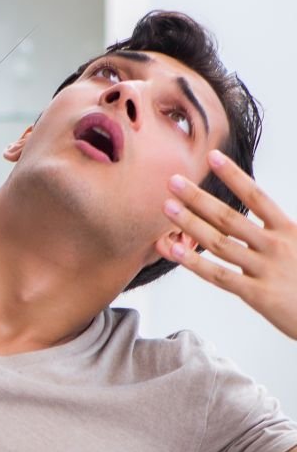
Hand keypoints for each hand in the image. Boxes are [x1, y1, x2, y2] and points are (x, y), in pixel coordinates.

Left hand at [157, 149, 296, 338]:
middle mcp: (276, 246)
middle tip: (172, 181)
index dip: (234, 176)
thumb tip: (259, 215)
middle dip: (199, 198)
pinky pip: (220, 276)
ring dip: (191, 224)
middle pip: (230, 217)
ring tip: (167, 208)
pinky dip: (195, 263)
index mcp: (288, 230)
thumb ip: (280, 231)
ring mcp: (265, 270)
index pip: (256, 196)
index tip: (212, 157)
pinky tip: (174, 251)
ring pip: (220, 243)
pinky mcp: (258, 295)